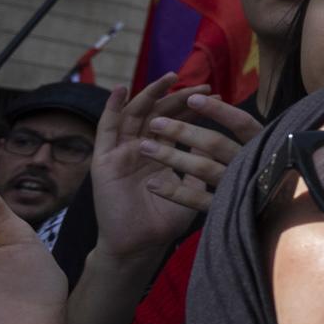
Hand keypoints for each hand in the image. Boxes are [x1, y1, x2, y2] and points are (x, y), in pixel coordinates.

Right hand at [92, 76, 259, 260]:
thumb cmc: (165, 220)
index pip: (178, 122)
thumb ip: (198, 163)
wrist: (140, 246)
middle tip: (202, 86)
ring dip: (151, 94)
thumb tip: (217, 140)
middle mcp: (140, 148)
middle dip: (180, 98)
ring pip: (135, 114)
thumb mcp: (190, 187)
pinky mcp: (104, 160)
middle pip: (159, 114)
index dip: (196, 108)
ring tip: (169, 78)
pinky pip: (106, 130)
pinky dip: (111, 108)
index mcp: (159, 153)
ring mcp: (121, 152)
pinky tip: (120, 90)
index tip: (218, 95)